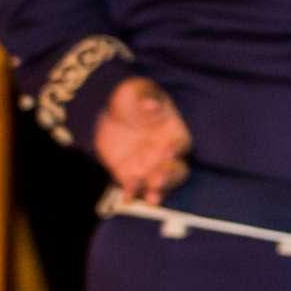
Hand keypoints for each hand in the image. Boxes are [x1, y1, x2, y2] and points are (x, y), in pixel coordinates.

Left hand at [94, 77, 191, 204]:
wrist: (109, 111)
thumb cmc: (131, 98)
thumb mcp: (138, 91)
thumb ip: (146, 98)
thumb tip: (151, 106)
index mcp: (173, 132)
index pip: (181, 143)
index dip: (176, 148)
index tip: (168, 151)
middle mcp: (166, 153)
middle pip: (177, 169)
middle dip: (169, 176)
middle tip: (157, 180)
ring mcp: (150, 166)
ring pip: (161, 183)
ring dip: (158, 191)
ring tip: (152, 198)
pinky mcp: (131, 174)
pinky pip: (134, 187)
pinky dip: (132, 194)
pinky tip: (126, 198)